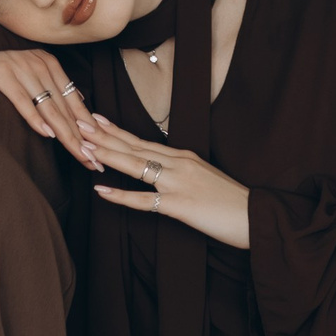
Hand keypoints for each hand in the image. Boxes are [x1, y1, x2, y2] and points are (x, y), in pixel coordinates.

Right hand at [0, 49, 99, 160]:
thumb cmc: (4, 54)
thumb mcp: (35, 62)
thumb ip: (56, 81)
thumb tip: (78, 98)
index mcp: (52, 66)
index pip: (74, 103)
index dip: (88, 128)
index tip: (99, 149)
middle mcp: (42, 68)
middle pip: (65, 111)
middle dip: (81, 139)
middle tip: (94, 161)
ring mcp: (24, 72)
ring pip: (50, 108)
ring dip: (66, 134)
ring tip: (78, 154)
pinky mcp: (4, 76)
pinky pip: (22, 101)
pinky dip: (35, 118)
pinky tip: (46, 134)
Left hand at [86, 116, 250, 248]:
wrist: (255, 217)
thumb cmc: (232, 201)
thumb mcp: (205, 177)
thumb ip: (183, 172)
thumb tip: (162, 172)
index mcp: (184, 157)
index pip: (143, 140)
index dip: (117, 131)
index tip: (96, 119)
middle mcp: (179, 164)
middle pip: (135, 147)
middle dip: (104, 135)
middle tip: (79, 122)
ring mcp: (178, 183)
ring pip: (136, 165)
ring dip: (108, 155)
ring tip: (85, 147)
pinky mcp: (180, 205)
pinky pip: (145, 200)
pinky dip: (121, 196)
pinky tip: (102, 191)